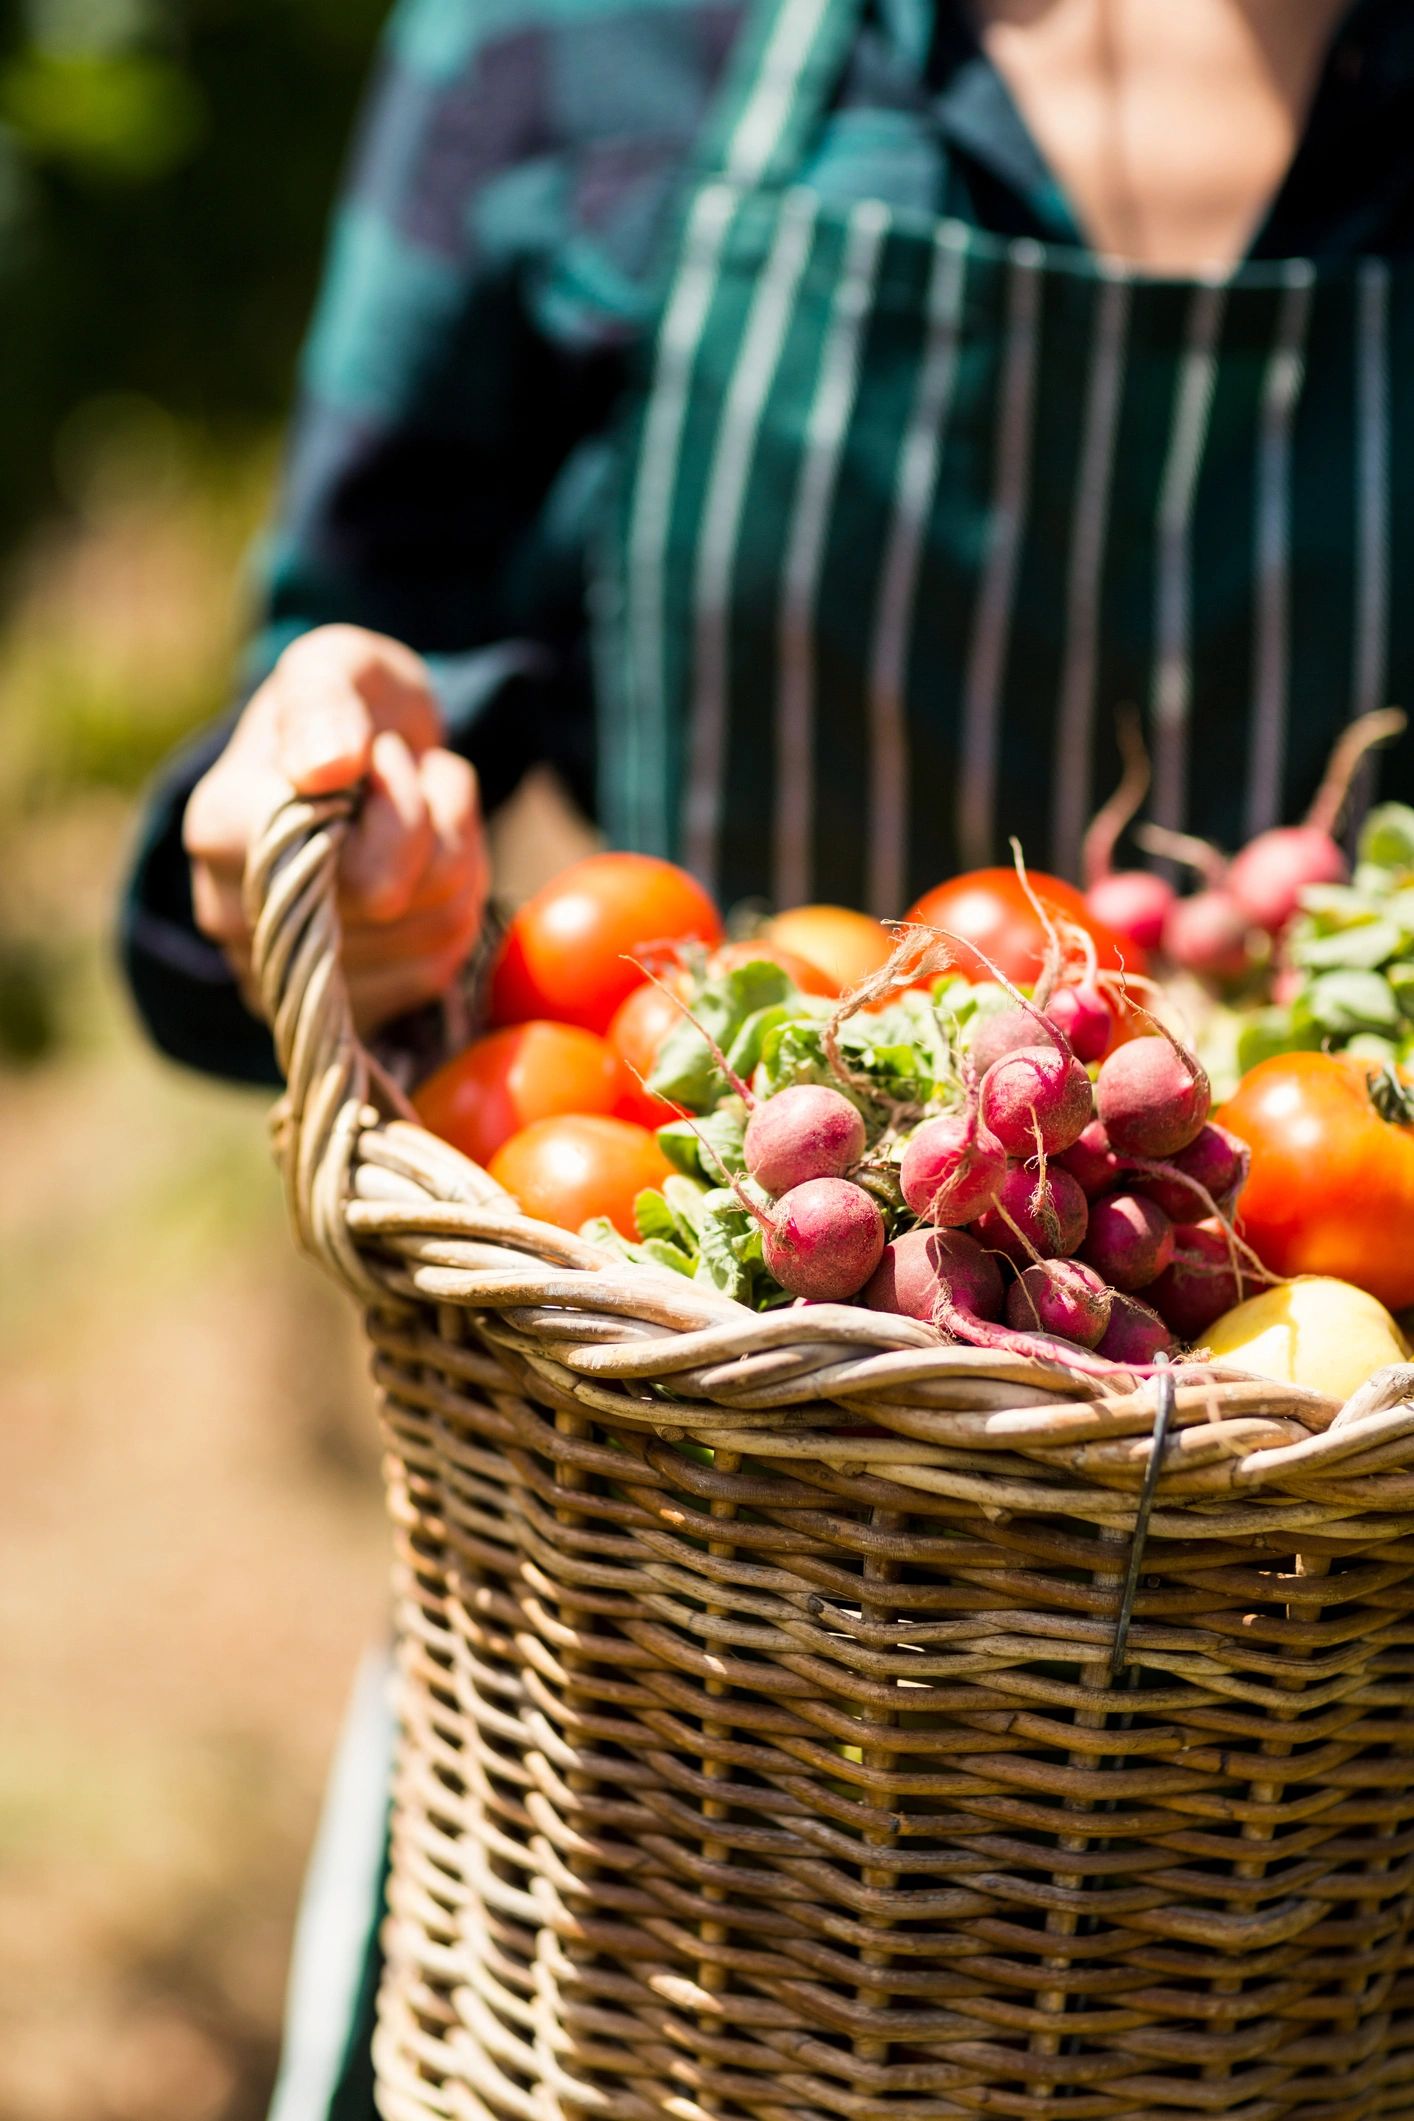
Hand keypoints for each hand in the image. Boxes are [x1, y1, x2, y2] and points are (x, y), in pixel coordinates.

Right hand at [184, 625, 488, 1034]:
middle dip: (433, 826)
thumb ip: (326, 701)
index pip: (331, 854)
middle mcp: (234, 915)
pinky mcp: (340, 1011)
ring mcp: (285, 975)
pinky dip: (457, 910)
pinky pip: (439, 968)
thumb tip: (325, 768)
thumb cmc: (349, 712)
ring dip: (456, 864)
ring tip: (419, 823)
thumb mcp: (337, 666)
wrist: (364, 767)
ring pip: (430, 933)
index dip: (393, 806)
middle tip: (408, 783)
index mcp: (220, 828)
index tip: (380, 756)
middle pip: (392, 899)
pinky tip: (426, 873)